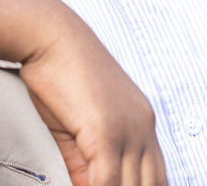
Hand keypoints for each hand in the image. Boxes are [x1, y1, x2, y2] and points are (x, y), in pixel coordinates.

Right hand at [0, 0, 168, 185]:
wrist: (49, 36)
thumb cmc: (59, 74)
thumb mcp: (78, 125)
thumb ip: (85, 163)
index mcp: (143, 121)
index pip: (157, 176)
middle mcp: (143, 126)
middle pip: (150, 185)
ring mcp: (128, 129)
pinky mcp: (106, 132)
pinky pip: (106, 182)